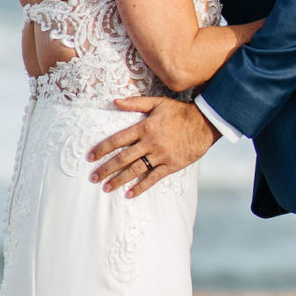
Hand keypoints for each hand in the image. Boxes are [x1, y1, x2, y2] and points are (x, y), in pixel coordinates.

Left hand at [88, 96, 218, 197]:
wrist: (204, 123)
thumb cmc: (180, 112)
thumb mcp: (157, 102)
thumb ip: (135, 103)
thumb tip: (114, 101)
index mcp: (144, 127)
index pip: (117, 140)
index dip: (102, 149)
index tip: (90, 157)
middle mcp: (150, 143)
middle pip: (122, 158)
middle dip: (106, 169)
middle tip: (93, 178)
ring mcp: (160, 155)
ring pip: (135, 170)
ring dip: (119, 180)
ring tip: (106, 188)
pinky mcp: (171, 165)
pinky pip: (152, 178)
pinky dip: (140, 187)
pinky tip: (129, 194)